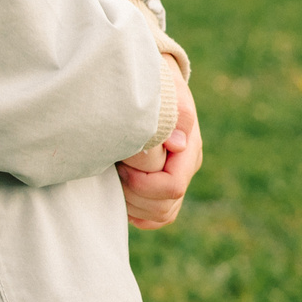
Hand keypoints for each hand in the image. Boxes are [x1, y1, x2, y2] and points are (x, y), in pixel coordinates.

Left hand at [119, 84, 201, 228]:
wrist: (151, 84)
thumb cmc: (154, 87)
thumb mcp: (166, 94)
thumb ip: (174, 116)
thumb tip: (176, 145)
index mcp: (188, 151)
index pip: (171, 186)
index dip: (142, 182)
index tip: (122, 163)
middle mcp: (183, 170)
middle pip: (163, 206)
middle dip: (133, 194)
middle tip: (113, 169)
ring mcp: (173, 180)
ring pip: (159, 215)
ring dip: (131, 203)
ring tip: (113, 176)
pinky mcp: (159, 187)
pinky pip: (154, 217)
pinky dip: (135, 212)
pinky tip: (119, 193)